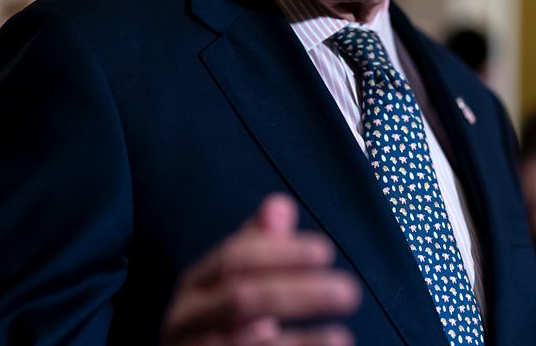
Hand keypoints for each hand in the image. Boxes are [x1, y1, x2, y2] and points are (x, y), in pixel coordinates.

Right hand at [163, 194, 361, 345]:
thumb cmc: (222, 319)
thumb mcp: (232, 280)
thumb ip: (258, 245)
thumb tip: (280, 203)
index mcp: (195, 284)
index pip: (233, 259)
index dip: (280, 253)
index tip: (326, 252)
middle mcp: (186, 320)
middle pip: (241, 301)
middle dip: (297, 294)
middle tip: (349, 292)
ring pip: (244, 344)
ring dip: (298, 341)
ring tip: (342, 336)